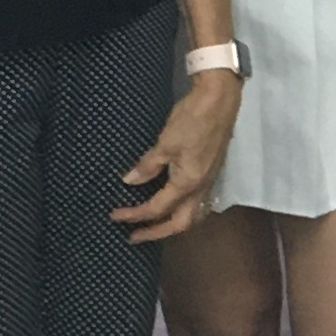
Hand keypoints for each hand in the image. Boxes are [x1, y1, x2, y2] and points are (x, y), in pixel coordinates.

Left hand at [112, 74, 240, 241]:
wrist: (220, 100)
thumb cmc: (192, 120)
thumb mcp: (165, 142)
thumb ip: (148, 165)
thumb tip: (130, 181)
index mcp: (188, 183)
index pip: (157, 208)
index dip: (134, 215)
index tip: (114, 216)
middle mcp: (201, 188)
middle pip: (181, 223)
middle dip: (157, 232)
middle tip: (135, 235)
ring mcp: (209, 181)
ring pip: (192, 214)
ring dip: (172, 223)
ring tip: (154, 224)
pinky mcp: (211, 172)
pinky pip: (197, 202)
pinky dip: (181, 209)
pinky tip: (171, 202)